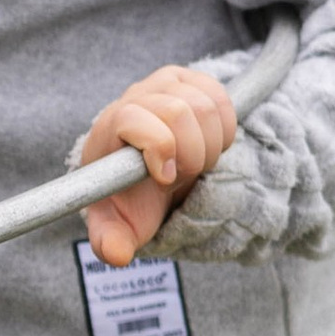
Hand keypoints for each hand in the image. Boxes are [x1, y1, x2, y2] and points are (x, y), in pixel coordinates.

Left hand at [76, 64, 237, 265]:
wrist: (150, 176)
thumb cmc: (133, 199)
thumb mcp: (120, 225)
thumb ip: (111, 241)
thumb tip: (116, 254)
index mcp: (110, 129)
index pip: (133, 118)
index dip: (158, 147)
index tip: (165, 179)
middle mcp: (135, 97)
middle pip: (180, 111)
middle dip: (192, 154)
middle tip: (184, 175)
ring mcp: (164, 84)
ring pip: (206, 104)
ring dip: (209, 144)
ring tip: (193, 162)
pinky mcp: (191, 80)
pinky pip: (222, 97)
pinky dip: (224, 127)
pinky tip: (206, 143)